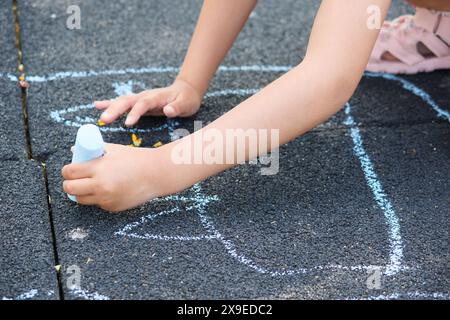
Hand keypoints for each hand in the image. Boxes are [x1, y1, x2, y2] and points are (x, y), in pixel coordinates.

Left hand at [62, 144, 176, 211]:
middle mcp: (101, 185)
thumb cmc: (136, 159)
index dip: (66, 171)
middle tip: (73, 180)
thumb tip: (74, 151)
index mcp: (99, 168)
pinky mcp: (113, 207)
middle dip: (69, 184)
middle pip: (70, 189)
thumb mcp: (114, 150)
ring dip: (81, 193)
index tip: (69, 170)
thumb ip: (94, 150)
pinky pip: (98, 204)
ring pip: (81, 199)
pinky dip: (99, 198)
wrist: (157, 174)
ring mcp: (107, 198)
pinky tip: (109, 189)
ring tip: (88, 185)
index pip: (70, 172)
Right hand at [94, 79, 201, 125]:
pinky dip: (109, 103)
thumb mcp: (187, 104)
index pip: (144, 104)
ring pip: (122, 101)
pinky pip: (122, 103)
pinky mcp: (138, 102)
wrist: (185, 91)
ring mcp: (140, 98)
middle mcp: (146, 96)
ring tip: (100, 117)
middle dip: (115, 110)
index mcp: (157, 97)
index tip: (128, 123)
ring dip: (110, 108)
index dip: (135, 112)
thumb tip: (168, 111)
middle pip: (128, 101)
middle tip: (104, 120)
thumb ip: (178, 107)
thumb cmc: (187, 99)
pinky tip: (96, 105)